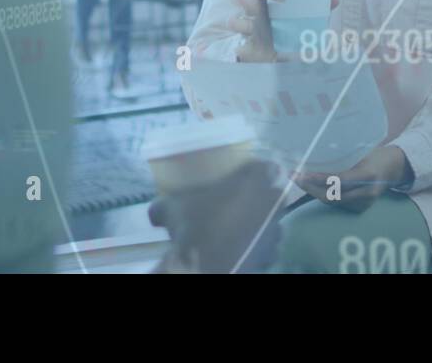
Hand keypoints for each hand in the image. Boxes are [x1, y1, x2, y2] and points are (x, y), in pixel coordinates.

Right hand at [147, 160, 286, 272]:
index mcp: (258, 178)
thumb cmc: (194, 225)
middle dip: (258, 198)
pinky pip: (267, 247)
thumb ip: (164, 205)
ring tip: (237, 229)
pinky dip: (256, 248)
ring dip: (258, 223)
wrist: (205, 265)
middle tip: (238, 202)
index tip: (242, 177)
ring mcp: (276, 229)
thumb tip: (155, 211)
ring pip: (271, 221)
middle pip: (273, 194)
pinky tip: (238, 250)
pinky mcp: (272, 254)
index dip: (255, 171)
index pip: (267, 166)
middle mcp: (275, 201)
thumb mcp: (171, 208)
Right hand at [228, 0, 338, 62]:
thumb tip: (334, 0)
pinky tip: (244, 52)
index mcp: (266, 0)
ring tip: (238, 23)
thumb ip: (316, 8)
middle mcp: (254, 11)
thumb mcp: (301, 18)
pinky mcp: (247, 49)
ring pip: (235, 21)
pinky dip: (242, 51)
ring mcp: (248, 29)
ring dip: (237, 21)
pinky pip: (240, 48)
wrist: (279, 56)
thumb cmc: (287, 29)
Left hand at [294, 146, 411, 212]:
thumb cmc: (375, 154)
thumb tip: (315, 151)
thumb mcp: (362, 151)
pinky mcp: (360, 209)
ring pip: (332, 201)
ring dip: (313, 191)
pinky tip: (310, 186)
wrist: (394, 168)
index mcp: (369, 174)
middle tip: (293, 177)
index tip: (301, 173)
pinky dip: (322, 194)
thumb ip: (344, 156)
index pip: (340, 181)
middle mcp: (367, 193)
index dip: (319, 179)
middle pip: (332, 196)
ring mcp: (364, 204)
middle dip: (310, 188)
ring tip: (298, 180)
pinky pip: (336, 203)